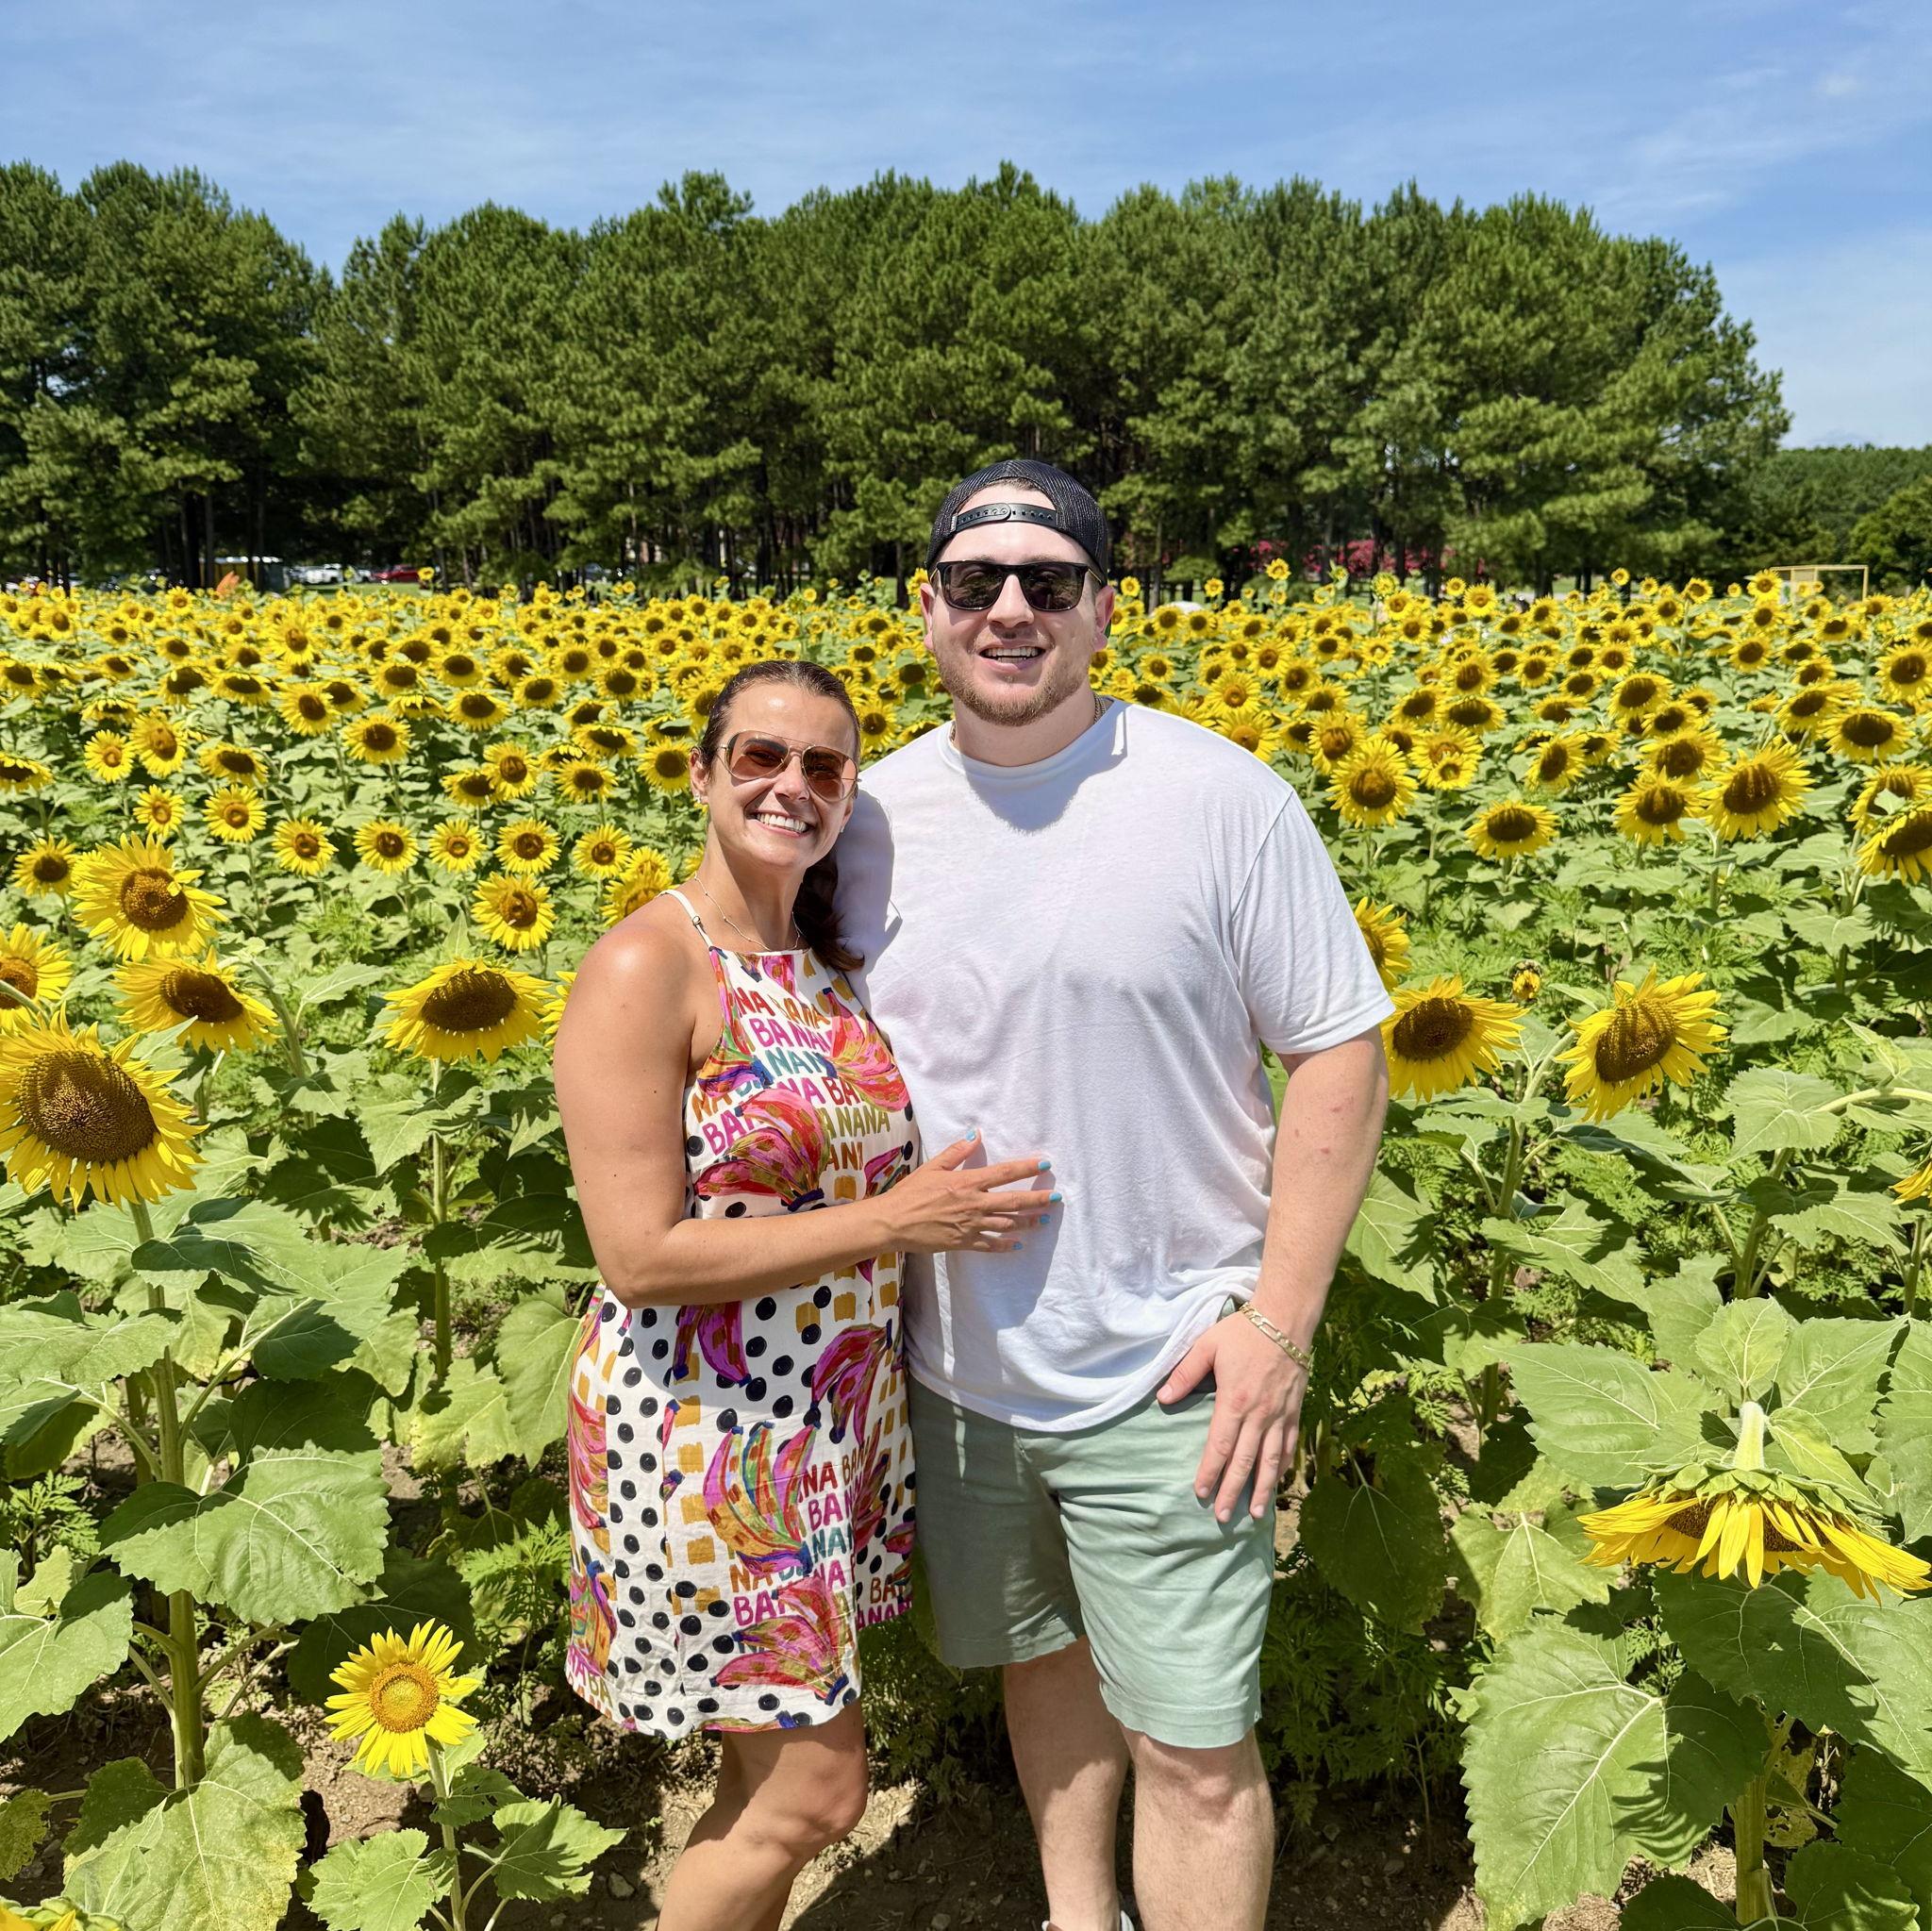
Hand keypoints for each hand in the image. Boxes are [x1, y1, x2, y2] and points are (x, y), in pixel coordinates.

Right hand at [880, 1136, 1056, 1255]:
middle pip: (1014, 1201)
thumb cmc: (910, 1192)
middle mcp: (974, 1204)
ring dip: (1028, 1222)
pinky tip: (1018, 1245)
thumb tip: (976, 1136)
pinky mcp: (964, 1243)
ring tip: (1043, 1220)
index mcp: (967, 1183)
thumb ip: (957, 1153)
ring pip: (1007, 1224)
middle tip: (1057, 1197)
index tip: (1045, 1165)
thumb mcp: (932, 1167)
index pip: (1004, 1173)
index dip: (1026, 1168)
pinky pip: (990, 1245)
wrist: (893, 1223)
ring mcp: (971, 1226)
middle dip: (1038, 1199)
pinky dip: (1006, 1245)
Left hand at [1156, 1310, 1307, 1523]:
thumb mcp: (1207, 1346)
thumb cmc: (1243, 1332)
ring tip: (1255, 1514)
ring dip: (1261, 1489)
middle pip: (1244, 1462)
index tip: (1200, 1493)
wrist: (1285, 1320)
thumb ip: (1185, 1373)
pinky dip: (1283, 1466)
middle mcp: (1259, 1415)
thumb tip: (1162, 1398)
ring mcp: (1279, 1415)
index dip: (1209, 1472)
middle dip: (1232, 1491)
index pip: (1219, 1446)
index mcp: (1234, 1402)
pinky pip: (1289, 1445)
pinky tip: (1278, 1481)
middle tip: (1222, 1516)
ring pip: (1270, 1461)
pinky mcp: (1294, 1411)